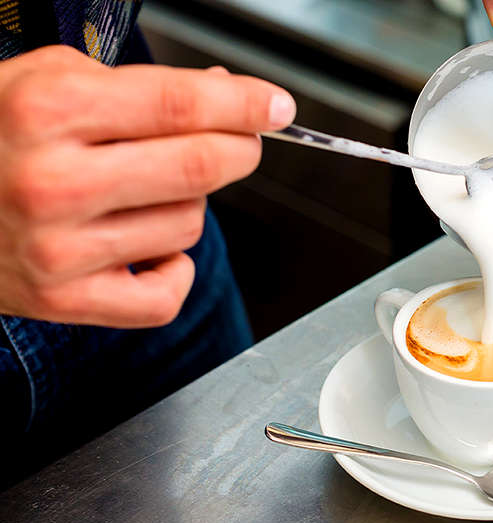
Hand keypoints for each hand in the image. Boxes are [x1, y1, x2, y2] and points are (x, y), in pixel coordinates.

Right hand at [0, 46, 295, 327]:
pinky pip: (166, 295)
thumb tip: (223, 95)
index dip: (245, 104)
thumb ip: (135, 84)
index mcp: (48, 112)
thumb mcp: (43, 80)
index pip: (180, 105)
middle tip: (240, 140)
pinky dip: (174, 271)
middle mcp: (54, 182)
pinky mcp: (65, 300)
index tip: (277, 106)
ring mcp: (60, 249)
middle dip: (239, 149)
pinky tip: (146, 247)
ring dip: (189, 205)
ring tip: (144, 191)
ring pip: (189, 226)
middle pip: (201, 167)